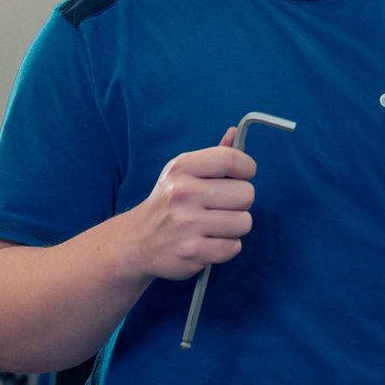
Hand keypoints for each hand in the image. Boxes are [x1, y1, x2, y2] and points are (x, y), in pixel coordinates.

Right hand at [114, 128, 256, 280]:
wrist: (137, 241)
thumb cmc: (169, 202)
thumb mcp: (183, 173)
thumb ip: (214, 156)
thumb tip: (236, 132)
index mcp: (183, 168)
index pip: (232, 159)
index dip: (247, 168)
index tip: (242, 176)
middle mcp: (183, 193)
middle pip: (246, 194)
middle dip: (240, 202)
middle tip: (221, 206)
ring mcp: (187, 224)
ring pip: (244, 222)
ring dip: (234, 226)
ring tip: (214, 225)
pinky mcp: (192, 252)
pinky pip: (234, 247)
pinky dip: (225, 247)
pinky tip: (208, 241)